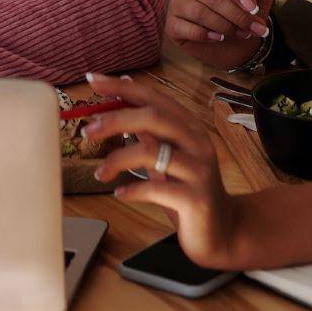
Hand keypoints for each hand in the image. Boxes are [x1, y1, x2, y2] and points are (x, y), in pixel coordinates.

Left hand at [83, 72, 242, 268]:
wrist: (224, 230)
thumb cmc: (188, 189)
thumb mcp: (167, 155)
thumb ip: (148, 130)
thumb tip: (121, 96)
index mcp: (189, 127)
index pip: (153, 97)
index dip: (122, 87)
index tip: (92, 80)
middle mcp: (197, 143)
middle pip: (153, 117)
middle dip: (115, 119)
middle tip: (88, 131)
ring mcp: (199, 171)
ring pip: (150, 152)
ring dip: (116, 160)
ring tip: (100, 173)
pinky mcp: (196, 199)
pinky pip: (155, 189)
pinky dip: (131, 190)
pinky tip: (119, 194)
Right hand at [165, 0, 271, 68]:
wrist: (236, 44)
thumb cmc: (245, 14)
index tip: (253, 8)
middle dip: (237, 15)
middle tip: (254, 28)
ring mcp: (178, 3)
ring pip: (199, 13)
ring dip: (225, 27)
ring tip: (240, 34)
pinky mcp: (172, 24)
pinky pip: (186, 28)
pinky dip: (206, 35)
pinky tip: (218, 38)